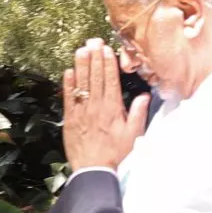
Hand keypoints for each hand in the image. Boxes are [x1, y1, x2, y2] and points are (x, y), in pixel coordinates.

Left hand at [62, 39, 149, 171]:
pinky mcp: (70, 119)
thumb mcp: (134, 136)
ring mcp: (82, 112)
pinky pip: (69, 97)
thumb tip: (143, 96)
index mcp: (113, 110)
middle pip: (96, 77)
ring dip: (81, 66)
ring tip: (81, 50)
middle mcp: (96, 107)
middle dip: (95, 58)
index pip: (110, 81)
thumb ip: (138, 114)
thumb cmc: (117, 155)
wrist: (93, 171)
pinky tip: (68, 71)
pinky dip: (68, 84)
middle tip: (93, 41)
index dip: (108, 63)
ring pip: (81, 84)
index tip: (106, 49)